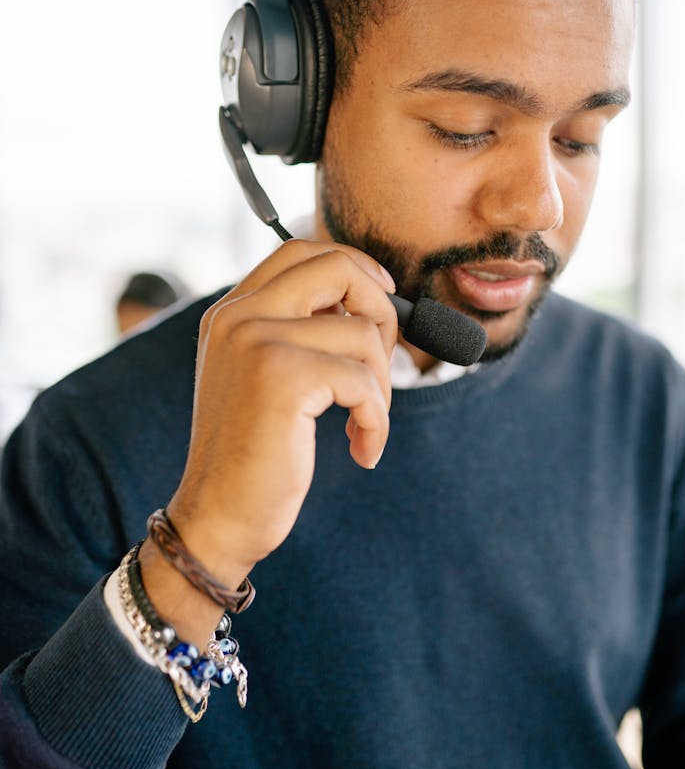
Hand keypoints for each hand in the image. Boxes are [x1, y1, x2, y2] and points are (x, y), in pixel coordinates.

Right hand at [165, 239, 396, 582]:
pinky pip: (364, 380)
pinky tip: (360, 449)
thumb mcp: (267, 378)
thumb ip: (299, 332)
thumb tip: (374, 296)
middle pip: (338, 268)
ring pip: (363, 333)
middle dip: (382, 312)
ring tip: (363, 424)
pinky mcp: (281, 378)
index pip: (302, 250)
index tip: (381, 300)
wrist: (218, 518)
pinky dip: (376, 419)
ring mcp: (256, 342)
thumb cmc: (255, 454)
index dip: (355, 267)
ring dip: (381, 386)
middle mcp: (237, 316)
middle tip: (381, 366)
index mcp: (231, 311)